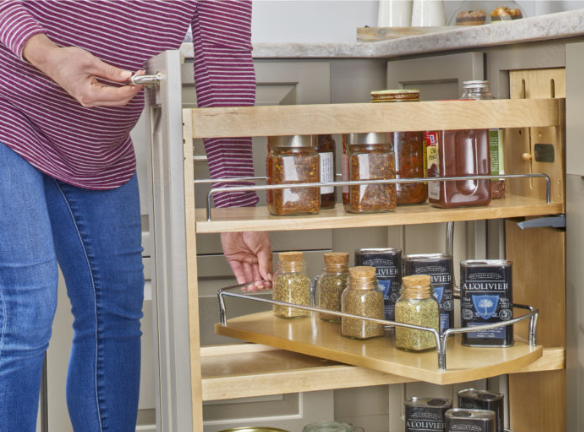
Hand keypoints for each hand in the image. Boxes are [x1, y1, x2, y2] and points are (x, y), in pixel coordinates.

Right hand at [22, 34, 142, 106]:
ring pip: (115, 101)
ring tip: (134, 79)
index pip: (118, 95)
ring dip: (127, 92)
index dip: (132, 88)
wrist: (49, 61)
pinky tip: (124, 83)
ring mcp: (89, 101)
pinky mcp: (90, 97)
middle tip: (140, 78)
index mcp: (89, 94)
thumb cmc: (65, 60)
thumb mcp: (90, 62)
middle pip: (119, 101)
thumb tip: (127, 76)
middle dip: (132, 90)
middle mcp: (89, 101)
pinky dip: (119, 91)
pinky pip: (109, 98)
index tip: (140, 79)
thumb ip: (110, 71)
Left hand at [220, 232, 271, 291]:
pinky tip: (243, 284)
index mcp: (262, 254)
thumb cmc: (254, 228)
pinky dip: (240, 278)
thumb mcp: (264, 247)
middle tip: (259, 287)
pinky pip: (237, 270)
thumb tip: (267, 276)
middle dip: (258, 282)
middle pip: (256, 274)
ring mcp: (243, 258)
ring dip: (249, 282)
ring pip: (247, 274)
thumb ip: (264, 263)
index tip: (268, 286)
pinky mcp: (232, 257)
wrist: (240, 221)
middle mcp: (253, 257)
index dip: (266, 279)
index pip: (265, 271)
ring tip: (252, 288)